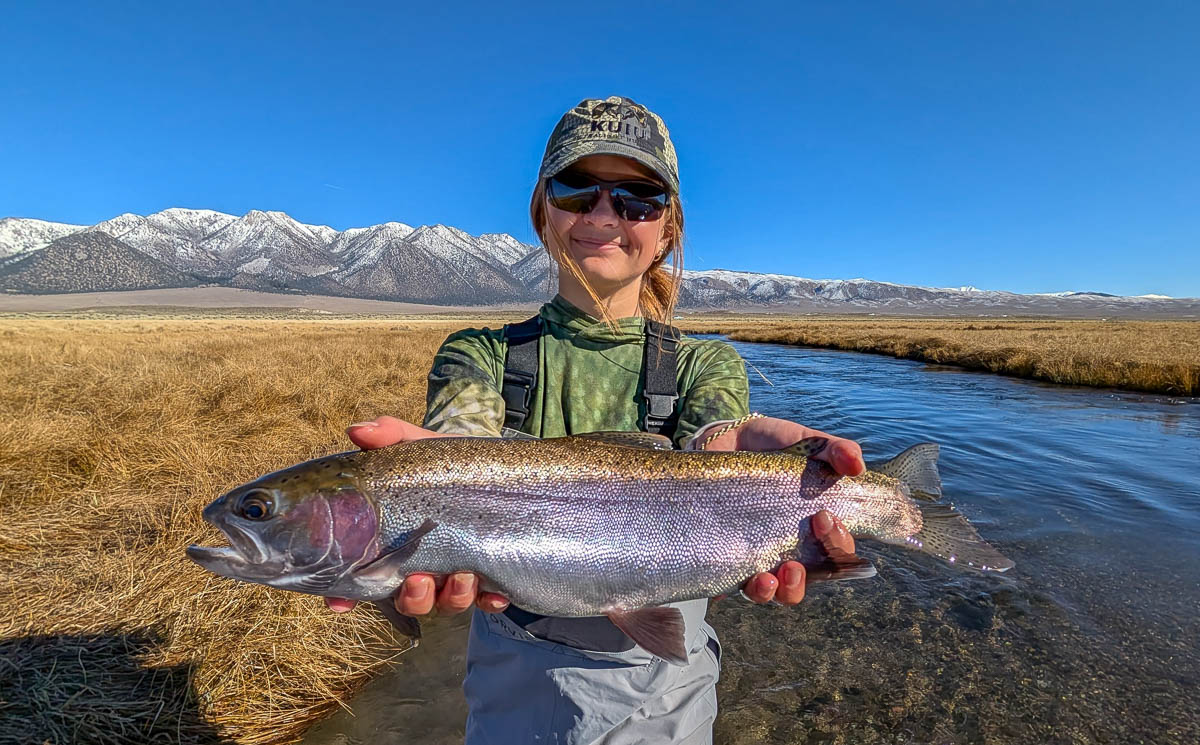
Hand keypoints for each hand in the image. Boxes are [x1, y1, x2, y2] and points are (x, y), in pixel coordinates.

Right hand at [324, 415, 509, 616]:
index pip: (360, 578)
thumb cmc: (446, 461)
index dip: (345, 595)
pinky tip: (494, 592)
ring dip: (451, 597)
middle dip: (412, 598)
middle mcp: (422, 566)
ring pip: (446, 604)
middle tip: (418, 580)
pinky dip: (490, 600)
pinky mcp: (491, 576)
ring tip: (463, 576)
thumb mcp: (419, 445)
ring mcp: (455, 575)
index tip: (341, 601)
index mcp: (395, 544)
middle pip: (408, 600)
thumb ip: (390, 436)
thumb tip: (357, 430)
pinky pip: (488, 600)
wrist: (491, 463)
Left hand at [704, 416, 861, 604]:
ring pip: (775, 592)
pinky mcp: (726, 556)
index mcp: (815, 528)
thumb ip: (834, 450)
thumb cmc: (774, 446)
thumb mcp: (807, 443)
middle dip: (810, 574)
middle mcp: (790, 548)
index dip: (838, 545)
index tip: (825, 518)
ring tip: (772, 578)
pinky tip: (746, 578)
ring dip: (779, 591)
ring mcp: (758, 555)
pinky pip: (734, 585)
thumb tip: (856, 466)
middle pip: (808, 580)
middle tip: (794, 551)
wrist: (726, 438)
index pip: (837, 552)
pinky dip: (743, 588)